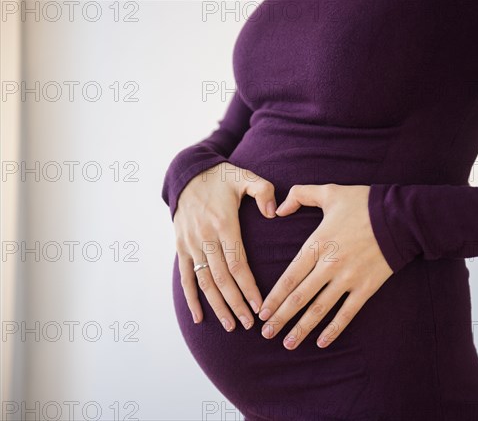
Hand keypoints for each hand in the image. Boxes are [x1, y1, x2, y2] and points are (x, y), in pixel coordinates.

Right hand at [174, 162, 276, 331]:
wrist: (187, 174)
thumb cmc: (222, 177)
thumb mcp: (245, 176)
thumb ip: (263, 191)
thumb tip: (274, 212)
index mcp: (224, 224)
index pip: (238, 264)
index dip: (248, 287)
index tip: (260, 306)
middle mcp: (205, 237)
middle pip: (222, 279)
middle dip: (236, 304)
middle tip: (250, 324)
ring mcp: (191, 244)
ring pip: (204, 282)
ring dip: (217, 306)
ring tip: (230, 325)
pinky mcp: (181, 247)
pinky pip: (185, 277)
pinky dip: (191, 298)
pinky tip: (199, 317)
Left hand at [257, 184, 394, 349]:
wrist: (402, 216)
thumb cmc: (363, 203)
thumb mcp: (329, 191)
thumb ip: (300, 195)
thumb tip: (278, 210)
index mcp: (317, 244)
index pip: (289, 276)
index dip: (274, 297)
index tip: (262, 312)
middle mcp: (329, 265)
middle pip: (300, 297)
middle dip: (281, 317)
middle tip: (266, 333)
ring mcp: (348, 278)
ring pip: (320, 309)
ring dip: (302, 328)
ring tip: (287, 344)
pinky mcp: (366, 287)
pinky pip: (347, 313)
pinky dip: (334, 329)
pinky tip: (321, 342)